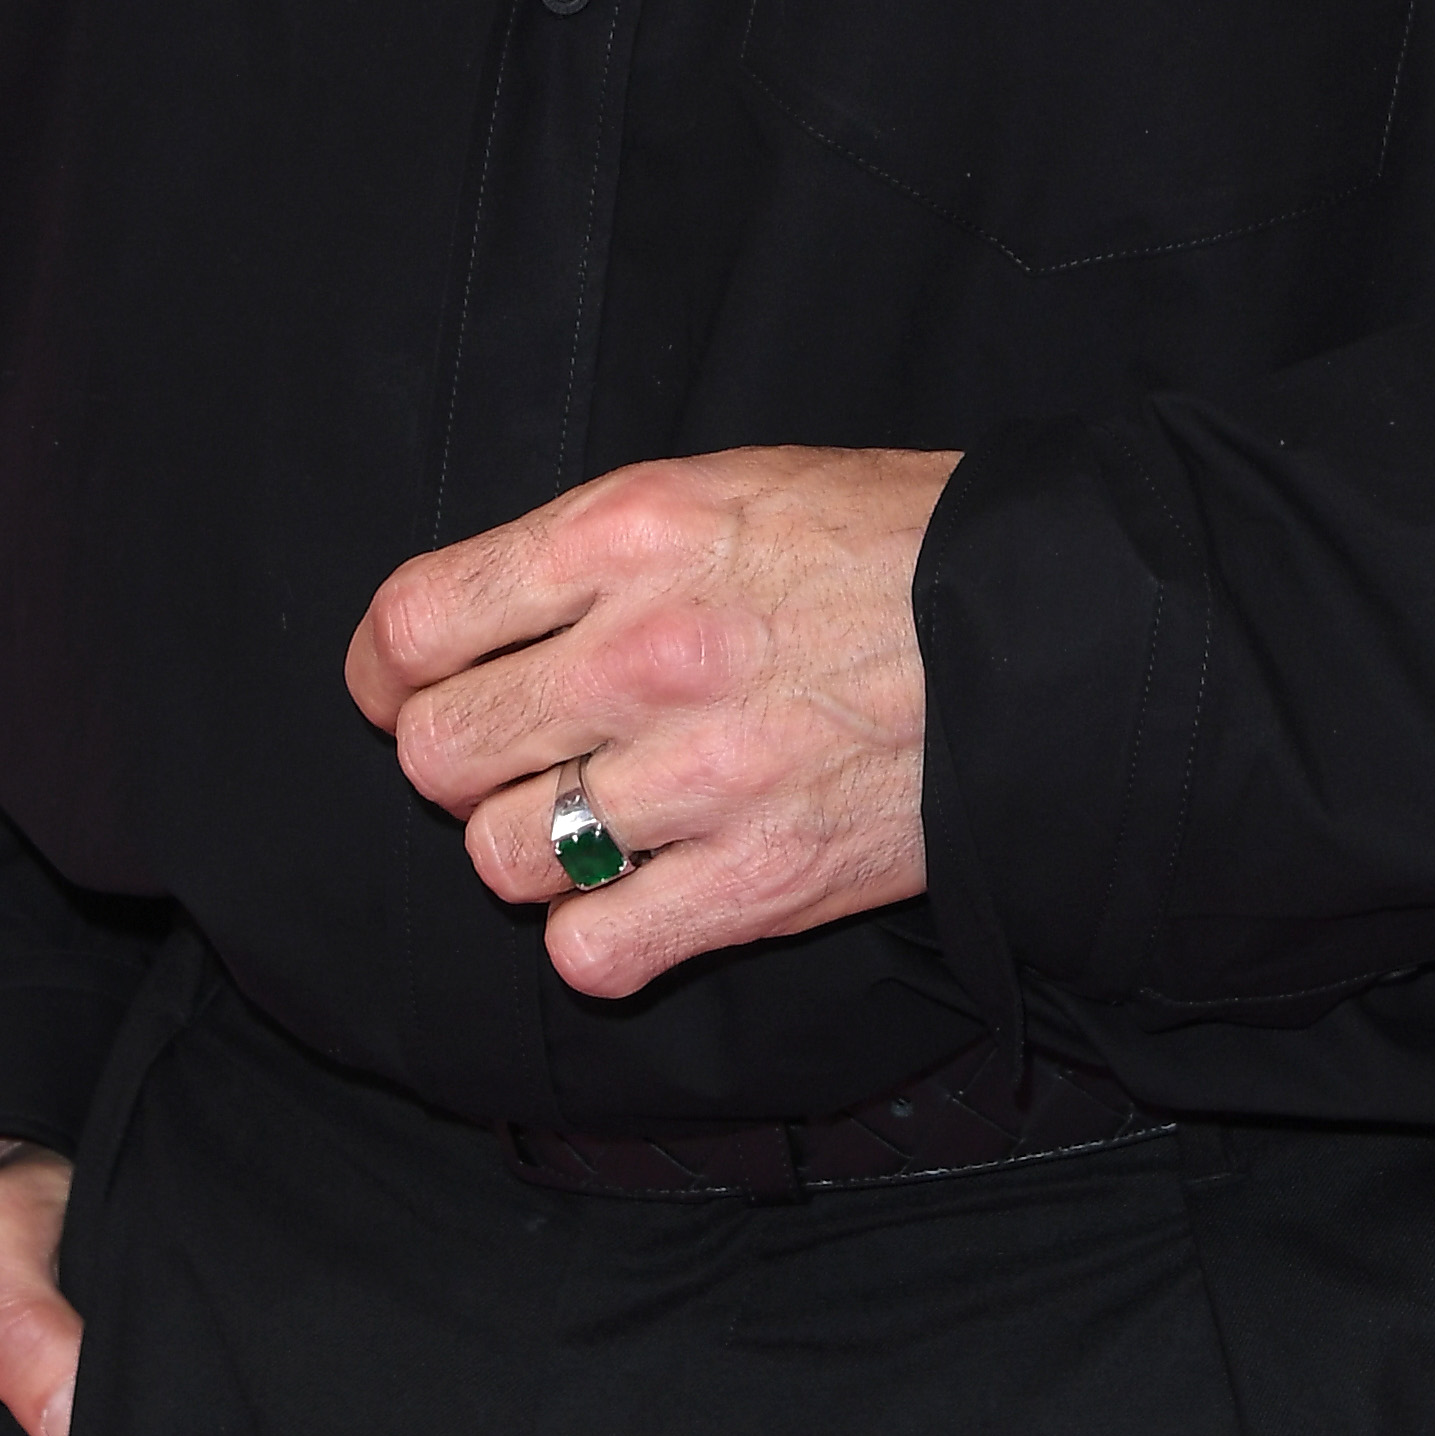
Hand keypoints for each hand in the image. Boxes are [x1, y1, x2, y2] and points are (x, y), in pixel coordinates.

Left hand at [345, 444, 959, 998]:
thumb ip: (593, 552)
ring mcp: (702, 774)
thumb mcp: (728, 484)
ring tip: (593, 819)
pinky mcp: (758, 882)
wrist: (1046, 632)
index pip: (417, 621)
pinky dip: (595, 938)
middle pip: (440, 751)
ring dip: (527, 848)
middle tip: (517, 753)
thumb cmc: (886, 544)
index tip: (406, 687)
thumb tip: (478, 625)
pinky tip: (641, 892)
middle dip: (458, 760)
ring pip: (500, 857)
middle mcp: (648, 652)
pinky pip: (589, 951)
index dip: (388, 669)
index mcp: (631, 533)